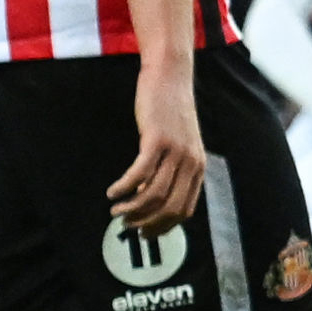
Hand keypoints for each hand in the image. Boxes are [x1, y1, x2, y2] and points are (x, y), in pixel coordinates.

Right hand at [109, 54, 206, 234]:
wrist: (170, 77)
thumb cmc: (170, 112)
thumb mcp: (179, 144)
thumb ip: (173, 170)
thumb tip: (151, 198)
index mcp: (198, 167)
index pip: (185, 210)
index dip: (163, 226)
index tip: (145, 232)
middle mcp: (191, 162)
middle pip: (170, 208)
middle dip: (146, 222)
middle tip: (127, 224)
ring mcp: (175, 151)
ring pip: (154, 194)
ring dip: (132, 208)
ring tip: (116, 210)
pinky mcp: (157, 139)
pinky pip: (139, 173)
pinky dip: (124, 187)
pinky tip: (113, 191)